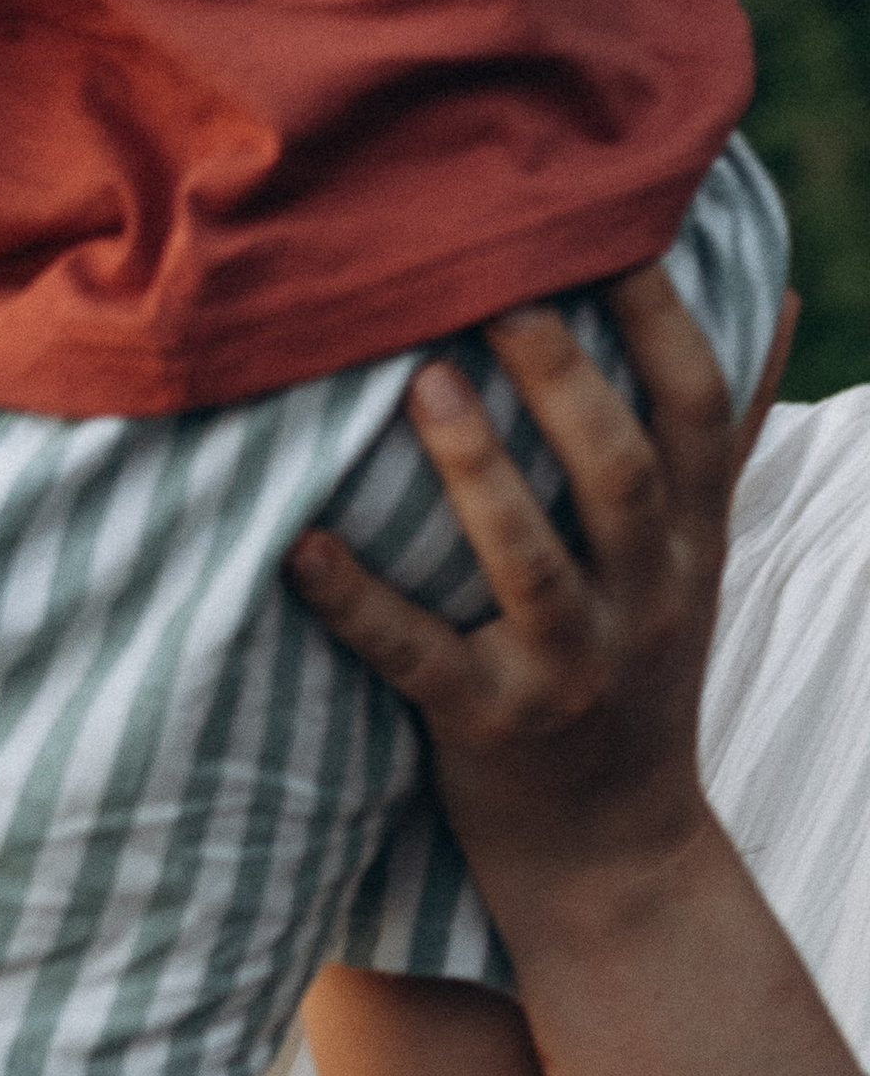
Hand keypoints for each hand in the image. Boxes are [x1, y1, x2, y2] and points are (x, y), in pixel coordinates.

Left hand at [287, 266, 792, 918]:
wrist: (616, 853)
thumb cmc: (643, 658)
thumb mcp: (701, 549)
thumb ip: (722, 429)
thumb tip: (777, 292)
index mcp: (687, 534)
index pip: (695, 410)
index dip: (662, 315)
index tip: (611, 221)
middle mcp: (643, 595)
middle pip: (619, 475)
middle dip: (564, 382)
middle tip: (499, 285)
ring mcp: (568, 665)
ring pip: (531, 564)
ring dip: (477, 474)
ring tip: (422, 384)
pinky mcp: (488, 726)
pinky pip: (419, 659)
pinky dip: (357, 602)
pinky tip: (298, 544)